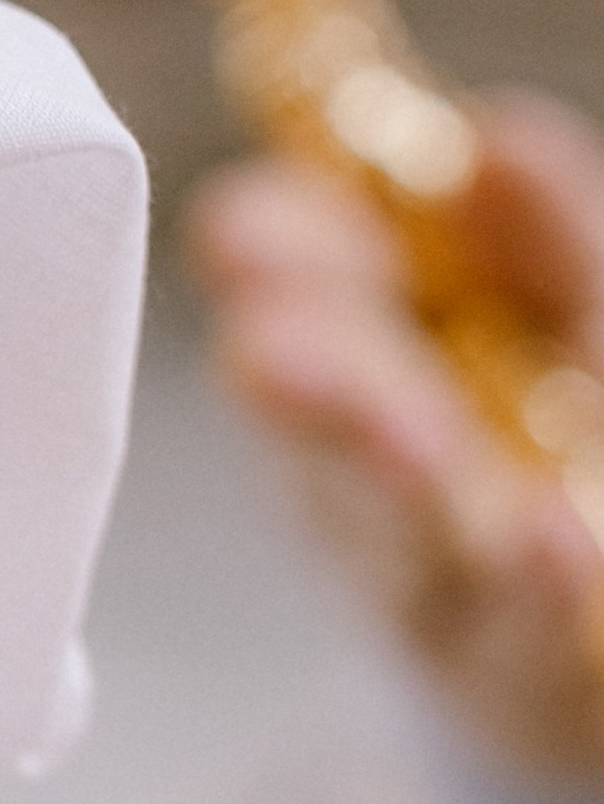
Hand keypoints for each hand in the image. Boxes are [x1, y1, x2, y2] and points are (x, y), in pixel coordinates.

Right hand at [188, 94, 603, 784]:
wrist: (594, 630)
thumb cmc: (558, 431)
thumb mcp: (571, 300)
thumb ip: (550, 229)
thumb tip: (489, 139)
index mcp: (365, 340)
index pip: (289, 276)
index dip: (265, 254)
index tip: (236, 234)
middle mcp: (371, 465)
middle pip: (323, 415)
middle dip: (305, 379)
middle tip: (267, 352)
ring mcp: (439, 576)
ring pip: (403, 529)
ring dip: (391, 482)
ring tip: (399, 438)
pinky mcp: (519, 664)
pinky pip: (524, 631)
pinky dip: (534, 589)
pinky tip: (546, 548)